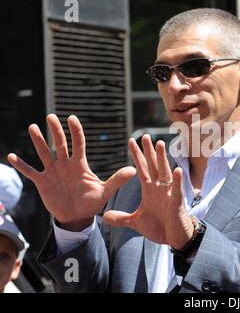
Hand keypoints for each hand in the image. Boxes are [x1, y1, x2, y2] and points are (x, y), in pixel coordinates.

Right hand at [7, 114, 135, 230]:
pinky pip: (31, 172)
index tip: (72, 118)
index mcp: (80, 165)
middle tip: (51, 116)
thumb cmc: (92, 203)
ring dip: (38, 141)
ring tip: (32, 127)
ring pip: (44, 153)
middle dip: (56, 130)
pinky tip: (11, 156)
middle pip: (60, 143)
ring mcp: (53, 172)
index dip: (75, 131)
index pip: (78, 143)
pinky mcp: (43, 182)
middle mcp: (65, 165)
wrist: (78, 217)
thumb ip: (117, 180)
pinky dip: (22, 165)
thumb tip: (133, 170)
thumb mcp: (104, 191)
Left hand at [102, 135, 193, 249]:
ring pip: (165, 173)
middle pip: (153, 166)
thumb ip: (121, 218)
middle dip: (149, 151)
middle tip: (145, 136)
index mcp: (150, 190)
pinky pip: (176, 191)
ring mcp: (168, 194)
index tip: (131, 141)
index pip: (142, 168)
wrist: (174, 239)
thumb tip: (105, 216)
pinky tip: (177, 170)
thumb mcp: (136, 222)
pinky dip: (177, 181)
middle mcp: (159, 188)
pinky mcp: (176, 204)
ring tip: (160, 145)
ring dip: (162, 159)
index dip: (137, 155)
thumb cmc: (160, 227)